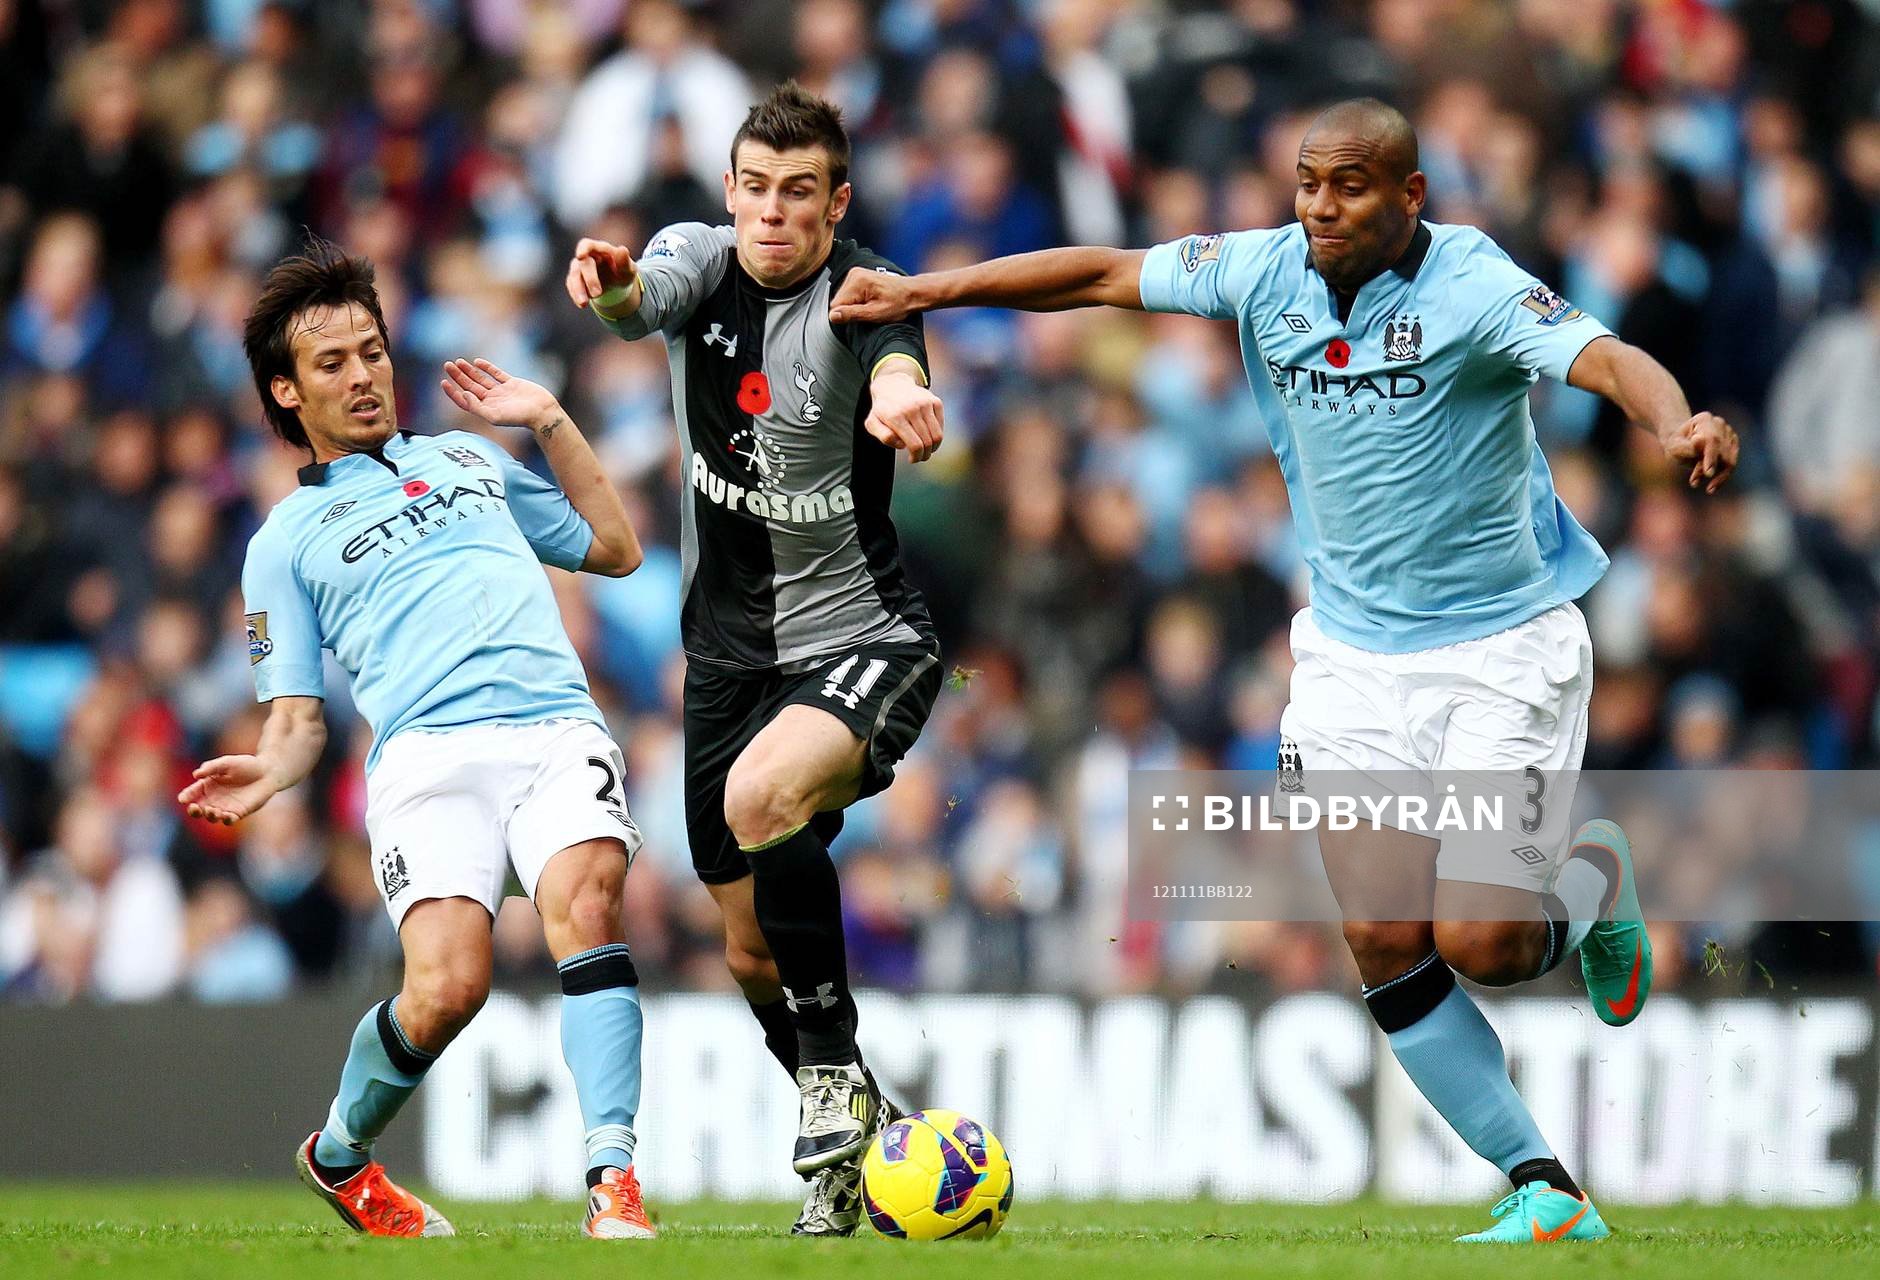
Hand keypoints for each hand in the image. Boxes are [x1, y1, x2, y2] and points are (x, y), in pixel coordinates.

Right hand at [178, 755, 278, 825]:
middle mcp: (213, 798)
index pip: (192, 793)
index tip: (183, 799)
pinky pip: (229, 820)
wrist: (267, 772)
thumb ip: (212, 767)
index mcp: (207, 785)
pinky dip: (226, 820)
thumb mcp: (227, 762)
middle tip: (195, 808)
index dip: (186, 796)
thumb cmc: (245, 765)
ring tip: (212, 810)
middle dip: (194, 811)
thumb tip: (196, 775)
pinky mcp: (238, 813)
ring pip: (212, 817)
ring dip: (209, 816)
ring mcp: (225, 807)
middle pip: (198, 809)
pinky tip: (227, 815)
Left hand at [440, 358, 561, 433]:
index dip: (452, 392)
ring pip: (481, 379)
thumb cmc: (520, 418)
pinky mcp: (512, 384)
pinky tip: (477, 362)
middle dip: (458, 376)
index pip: (464, 400)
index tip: (443, 381)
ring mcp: (502, 392)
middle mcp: (492, 401)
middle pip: (470, 387)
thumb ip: (477, 407)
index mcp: (486, 409)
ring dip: (469, 371)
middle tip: (447, 365)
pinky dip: (487, 368)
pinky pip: (496, 374)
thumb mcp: (495, 416)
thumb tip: (464, 395)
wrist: (542, 412)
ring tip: (458, 361)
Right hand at [565, 238, 637, 310]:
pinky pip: (572, 286)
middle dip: (590, 279)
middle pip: (583, 264)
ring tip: (583, 304)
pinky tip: (581, 304)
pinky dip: (576, 295)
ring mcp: (580, 268)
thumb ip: (625, 261)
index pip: (588, 244)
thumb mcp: (629, 269)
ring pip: (574, 276)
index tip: (580, 256)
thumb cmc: (623, 272)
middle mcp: (587, 257)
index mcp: (600, 249)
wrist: (617, 284)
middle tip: (598, 294)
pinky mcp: (576, 280)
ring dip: (578, 289)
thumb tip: (623, 249)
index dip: (583, 249)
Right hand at [831, 269, 922, 323]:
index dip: (848, 315)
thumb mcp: (875, 314)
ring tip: (873, 305)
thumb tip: (832, 316)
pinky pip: (849, 295)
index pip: (836, 306)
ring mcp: (855, 274)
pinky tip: (871, 301)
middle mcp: (853, 274)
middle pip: (838, 302)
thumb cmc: (898, 303)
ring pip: (843, 299)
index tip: (864, 315)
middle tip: (871, 310)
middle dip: (852, 310)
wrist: (912, 293)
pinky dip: (858, 301)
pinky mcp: (857, 277)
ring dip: (855, 306)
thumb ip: (852, 314)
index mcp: (857, 281)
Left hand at [866, 368, 943, 462]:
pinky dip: (936, 434)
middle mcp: (912, 409)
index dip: (916, 457)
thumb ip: (884, 437)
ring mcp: (925, 404)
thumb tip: (902, 444)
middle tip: (920, 457)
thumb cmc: (882, 409)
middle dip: (924, 454)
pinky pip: (940, 426)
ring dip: (933, 447)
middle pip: (927, 442)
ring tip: (926, 450)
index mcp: (896, 417)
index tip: (912, 459)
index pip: (914, 445)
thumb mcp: (872, 423)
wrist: (892, 384)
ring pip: (937, 435)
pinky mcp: (935, 401)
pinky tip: (928, 435)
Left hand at [1663, 411, 1738, 493]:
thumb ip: (1686, 446)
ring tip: (1699, 486)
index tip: (1708, 473)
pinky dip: (1721, 478)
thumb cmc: (1675, 445)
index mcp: (1704, 419)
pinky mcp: (1733, 447)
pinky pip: (1731, 466)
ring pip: (1730, 460)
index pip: (1711, 440)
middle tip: (1693, 483)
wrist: (1681, 445)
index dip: (1711, 457)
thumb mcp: (1673, 447)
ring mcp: (1729, 434)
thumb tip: (1699, 441)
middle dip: (1708, 469)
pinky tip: (1711, 488)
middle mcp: (1720, 424)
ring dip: (1716, 477)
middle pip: (1721, 451)